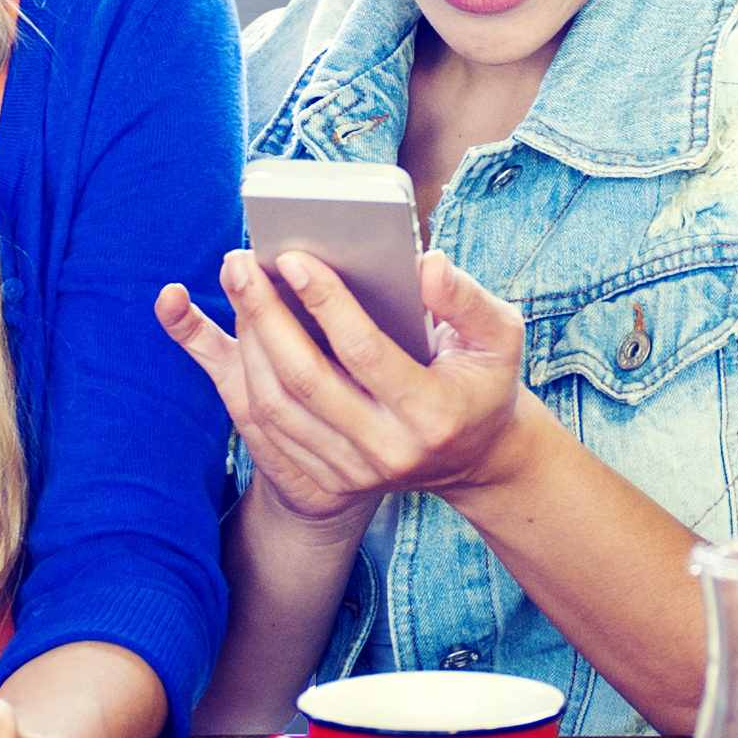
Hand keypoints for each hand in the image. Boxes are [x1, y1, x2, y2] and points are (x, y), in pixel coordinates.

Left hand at [153, 249, 535, 530]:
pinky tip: (245, 332)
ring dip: (249, 343)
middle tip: (240, 265)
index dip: (326, 303)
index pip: (365, 352)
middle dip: (265, 316)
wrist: (479, 457)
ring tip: (238, 289)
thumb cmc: (485, 380)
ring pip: (277, 406)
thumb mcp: (499, 336)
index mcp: (432, 413)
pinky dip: (249, 377)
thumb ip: (467, 299)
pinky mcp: (331, 478)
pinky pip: (271, 429)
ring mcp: (355, 471)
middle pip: (306, 380)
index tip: (295, 258)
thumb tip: (426, 264)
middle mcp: (389, 450)